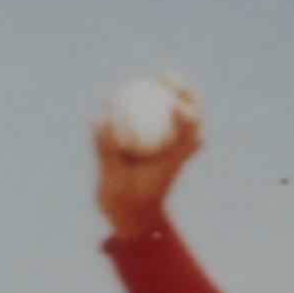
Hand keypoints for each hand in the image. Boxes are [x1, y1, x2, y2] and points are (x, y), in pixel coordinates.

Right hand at [92, 75, 202, 241]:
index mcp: (173, 162)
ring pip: (182, 116)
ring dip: (177, 93)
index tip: (173, 103)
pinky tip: (142, 87)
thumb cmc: (122, 202)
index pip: (188, 134)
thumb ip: (107, 148)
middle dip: (187, 94)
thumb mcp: (112, 179)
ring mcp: (171, 148)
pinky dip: (155, 104)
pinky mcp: (161, 146)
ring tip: (163, 75)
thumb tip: (101, 116)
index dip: (186, 115)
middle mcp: (177, 152)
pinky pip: (160, 119)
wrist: (131, 217)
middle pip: (192, 118)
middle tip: (168, 76)